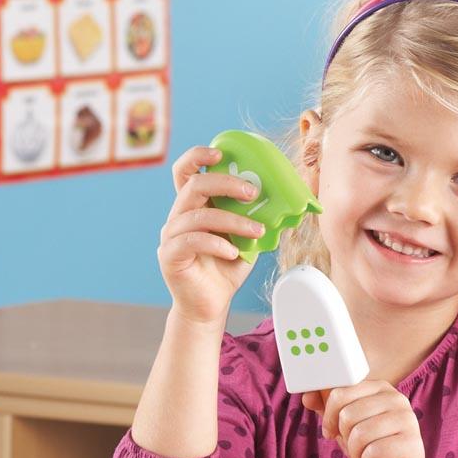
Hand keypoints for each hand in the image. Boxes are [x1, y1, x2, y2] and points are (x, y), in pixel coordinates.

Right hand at [157, 145, 263, 325]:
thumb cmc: (227, 268)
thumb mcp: (246, 238)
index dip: (199, 156)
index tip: (221, 152)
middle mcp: (178, 216)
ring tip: (257, 232)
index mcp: (193, 206)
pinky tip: (234, 252)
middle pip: (194, 185)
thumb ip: (256, 217)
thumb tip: (288, 202)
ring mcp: (171, 235)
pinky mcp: (169, 256)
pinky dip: (216, 244)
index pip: (186, 171)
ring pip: (198, 215)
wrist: (210, 305)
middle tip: (253, 192)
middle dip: (226, 183)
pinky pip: (192, 241)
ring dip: (233, 220)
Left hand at [302, 381, 428, 457]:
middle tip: (358, 447)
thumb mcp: (344, 427)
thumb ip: (326, 409)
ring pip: (360, 434)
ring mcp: (407, 420)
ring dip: (357, 452)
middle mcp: (396, 398)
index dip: (329, 416)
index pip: (340, 393)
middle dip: (345, 438)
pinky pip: (373, 452)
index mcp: (379, 388)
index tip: (332, 430)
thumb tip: (307, 396)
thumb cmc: (371, 449)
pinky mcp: (411, 444)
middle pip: (348, 414)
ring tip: (368, 455)